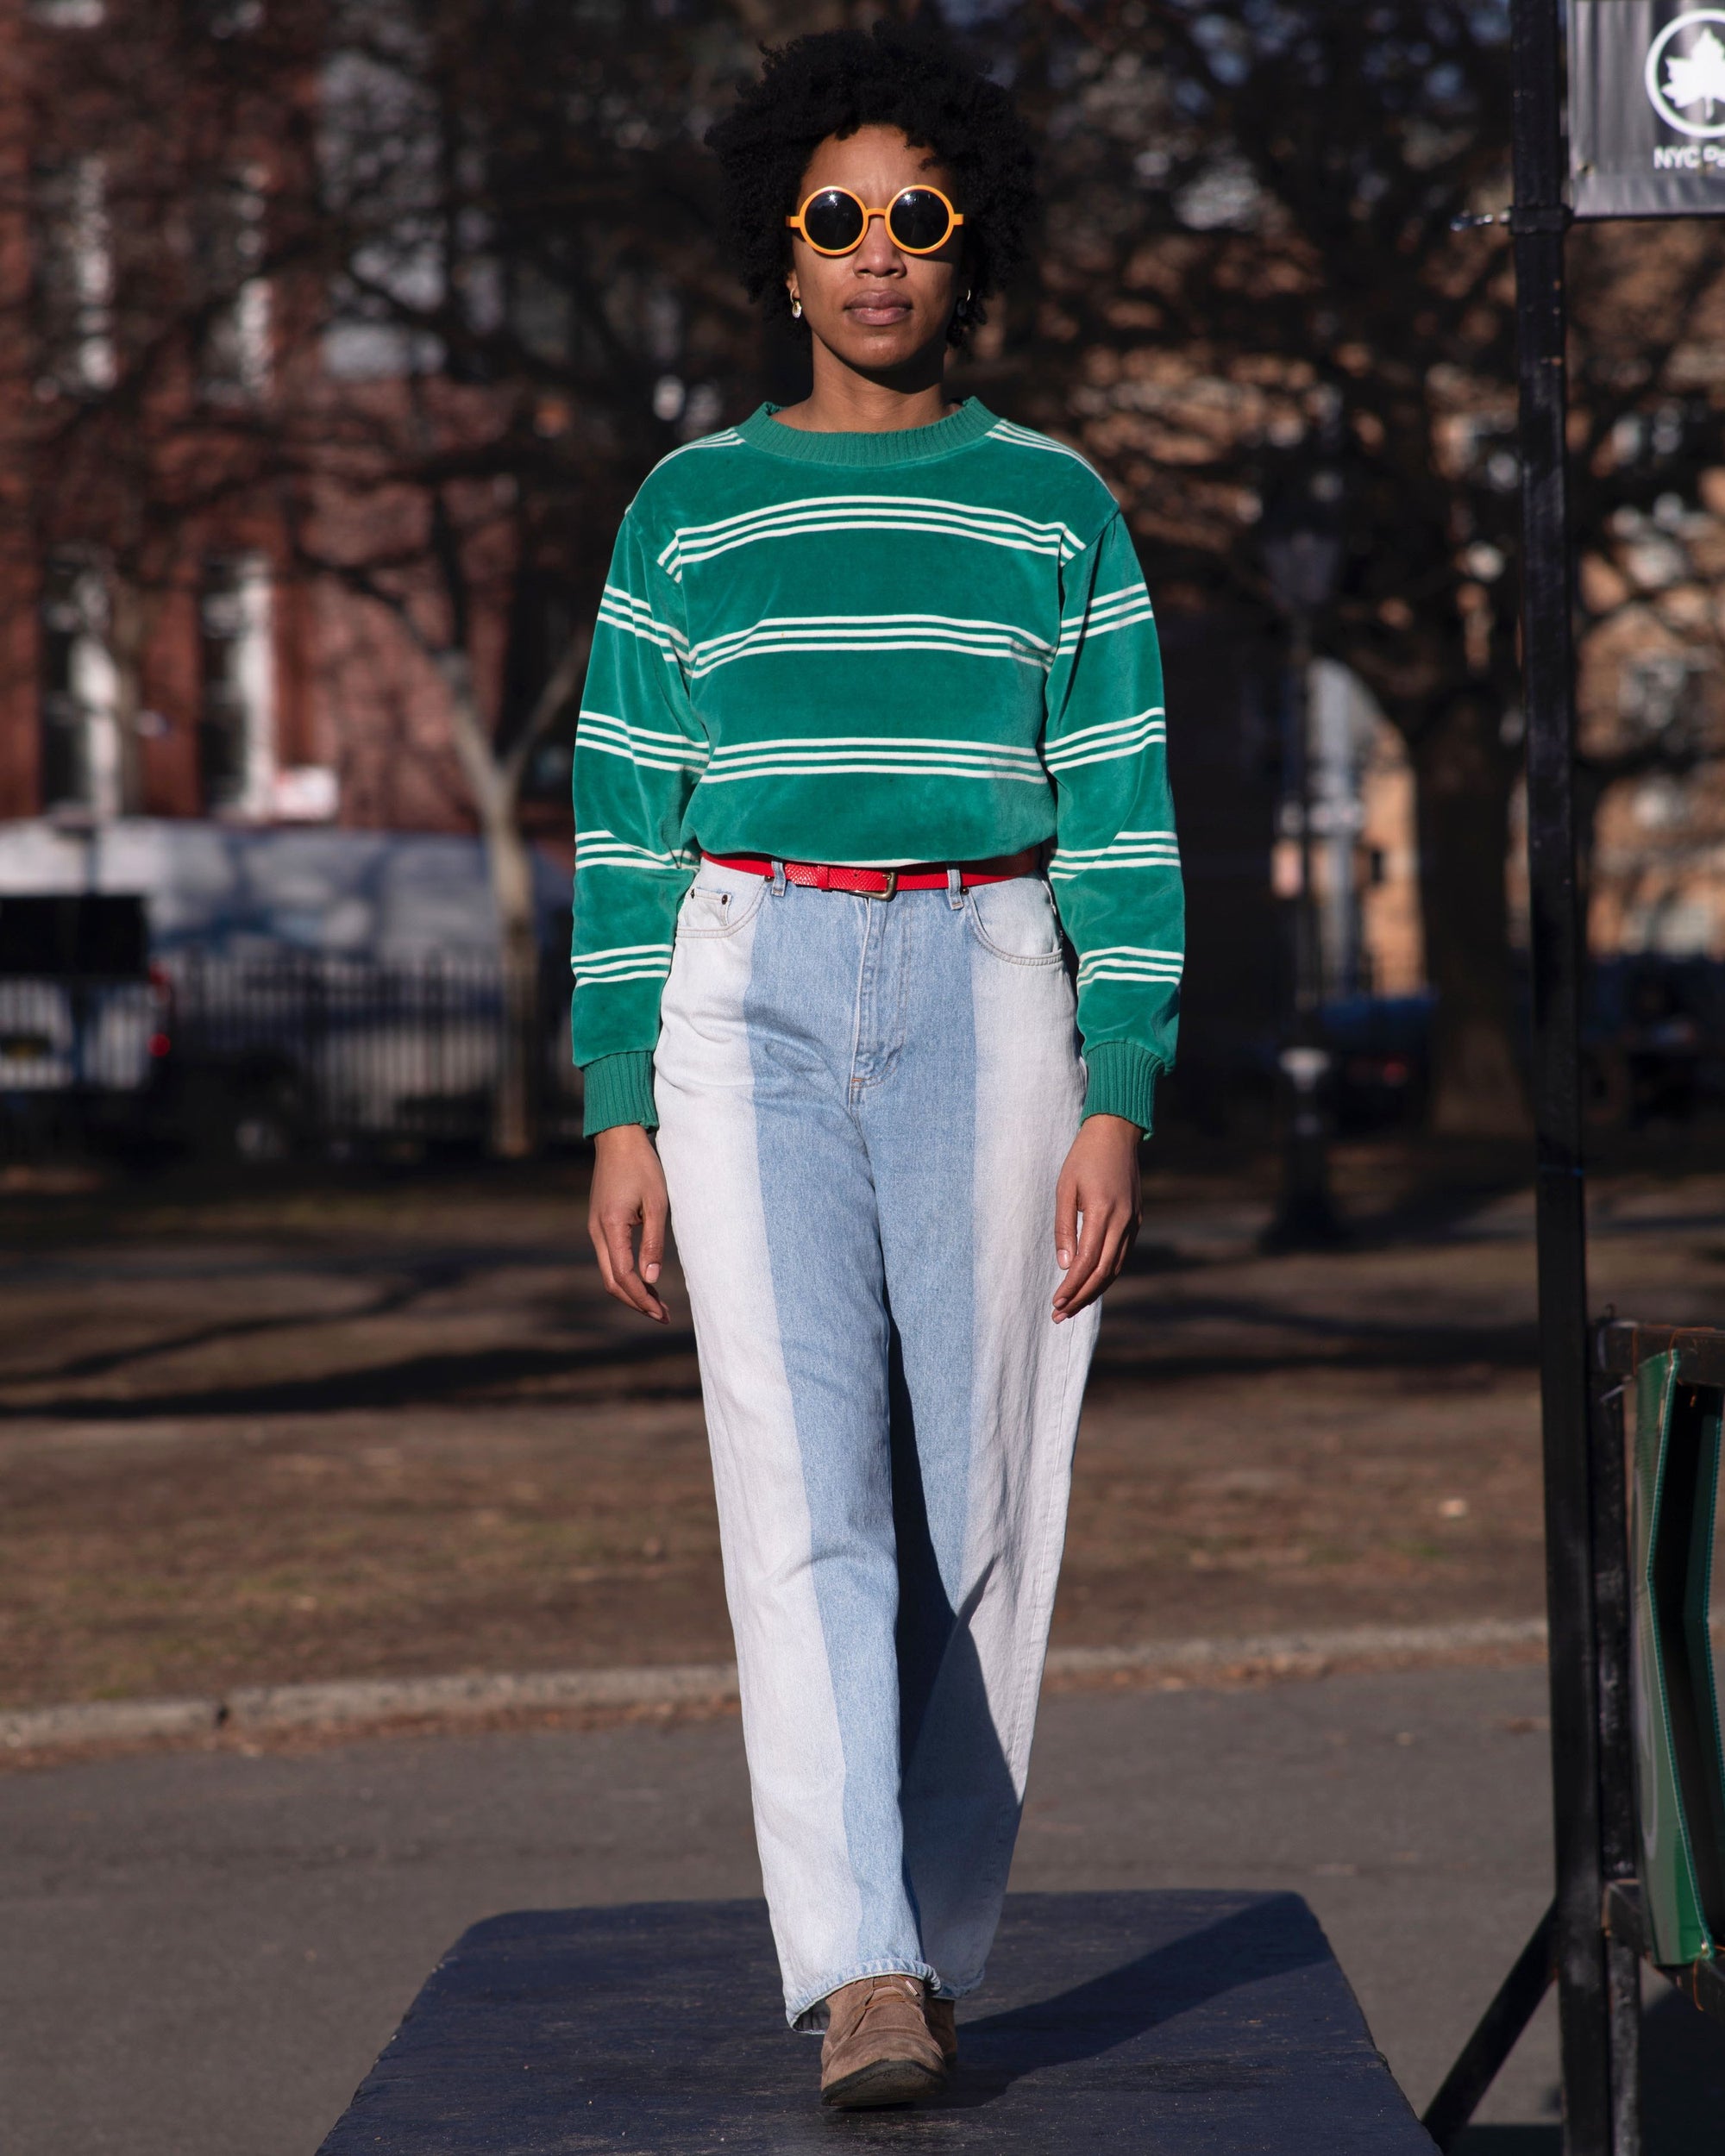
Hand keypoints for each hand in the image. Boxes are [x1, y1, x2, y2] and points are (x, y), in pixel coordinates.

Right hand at [588, 1125, 669, 1321]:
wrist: (618, 1138)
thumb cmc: (642, 1166)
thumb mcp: (657, 1203)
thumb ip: (653, 1243)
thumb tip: (651, 1278)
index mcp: (610, 1227)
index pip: (624, 1276)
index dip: (642, 1298)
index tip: (661, 1313)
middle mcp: (597, 1231)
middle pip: (612, 1281)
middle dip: (636, 1302)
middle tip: (662, 1315)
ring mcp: (595, 1227)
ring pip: (610, 1271)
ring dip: (632, 1290)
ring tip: (657, 1302)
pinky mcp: (600, 1222)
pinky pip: (610, 1257)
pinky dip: (626, 1274)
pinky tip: (645, 1279)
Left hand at [1052, 1114, 1141, 1322]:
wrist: (1116, 1134)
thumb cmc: (1084, 1158)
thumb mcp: (1064, 1188)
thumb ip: (1064, 1227)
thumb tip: (1065, 1265)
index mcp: (1103, 1213)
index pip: (1088, 1262)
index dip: (1072, 1287)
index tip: (1056, 1303)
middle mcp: (1123, 1222)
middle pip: (1103, 1273)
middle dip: (1081, 1297)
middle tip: (1059, 1315)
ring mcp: (1133, 1223)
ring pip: (1115, 1268)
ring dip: (1094, 1291)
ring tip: (1072, 1307)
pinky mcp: (1136, 1221)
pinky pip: (1121, 1256)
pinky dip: (1106, 1274)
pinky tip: (1090, 1283)